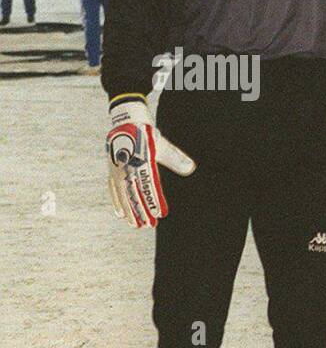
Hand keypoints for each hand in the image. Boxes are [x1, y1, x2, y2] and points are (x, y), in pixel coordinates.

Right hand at [106, 98, 194, 227]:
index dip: (154, 201)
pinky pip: (113, 189)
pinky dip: (116, 202)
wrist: (125, 121)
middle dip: (141, 211)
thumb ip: (176, 158)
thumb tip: (191, 168)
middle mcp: (127, 167)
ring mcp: (117, 169)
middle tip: (149, 226)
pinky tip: (121, 214)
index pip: (149, 185)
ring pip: (123, 194)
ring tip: (136, 225)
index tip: (160, 214)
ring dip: (130, 211)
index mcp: (141, 161)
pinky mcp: (112, 170)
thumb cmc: (147, 134)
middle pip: (134, 194)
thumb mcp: (163, 145)